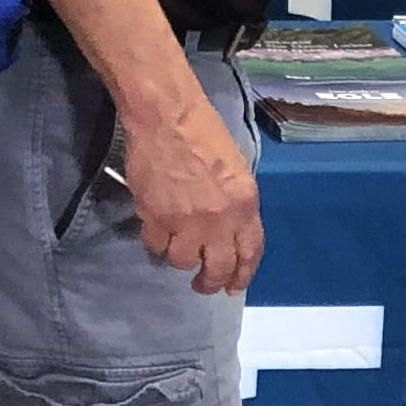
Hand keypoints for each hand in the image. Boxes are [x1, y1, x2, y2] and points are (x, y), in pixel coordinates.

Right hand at [120, 105, 262, 294]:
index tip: (232, 286)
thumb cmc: (205, 134)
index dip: (242, 275)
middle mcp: (219, 220)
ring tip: (177, 247)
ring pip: (182, 261)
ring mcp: (186, 221)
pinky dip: (156, 244)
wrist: (168, 118)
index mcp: (245, 205)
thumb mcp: (237, 170)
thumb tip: (229, 232)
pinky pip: (155, 246)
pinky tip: (158, 233)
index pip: (250, 253)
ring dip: (180, 258)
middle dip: (210, 282)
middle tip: (202, 285)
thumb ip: (237, 205)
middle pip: (217, 267)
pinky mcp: (156, 217)